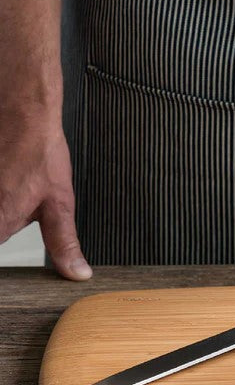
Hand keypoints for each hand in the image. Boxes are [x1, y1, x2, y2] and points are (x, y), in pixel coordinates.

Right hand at [0, 106, 91, 280]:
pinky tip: (10, 179)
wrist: (22, 110)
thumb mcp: (59, 204)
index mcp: (0, 223)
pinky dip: (2, 193)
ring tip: (18, 185)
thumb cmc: (39, 152)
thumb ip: (63, 242)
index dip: (7, 264)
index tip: (20, 253)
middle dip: (6, 222)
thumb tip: (77, 273)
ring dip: (5, 207)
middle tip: (23, 196)